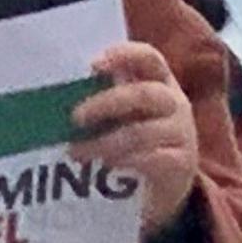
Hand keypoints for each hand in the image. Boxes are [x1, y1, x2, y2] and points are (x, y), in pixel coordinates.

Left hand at [71, 42, 201, 231]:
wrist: (164, 188)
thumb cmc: (135, 141)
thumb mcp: (123, 116)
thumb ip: (104, 101)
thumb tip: (59, 100)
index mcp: (160, 82)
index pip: (149, 57)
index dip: (124, 54)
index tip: (93, 65)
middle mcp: (175, 103)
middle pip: (145, 93)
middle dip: (105, 103)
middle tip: (74, 117)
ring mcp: (182, 133)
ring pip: (142, 132)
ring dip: (104, 142)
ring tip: (77, 153)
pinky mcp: (182, 163)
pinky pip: (153, 159)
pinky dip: (126, 161)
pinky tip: (107, 166)